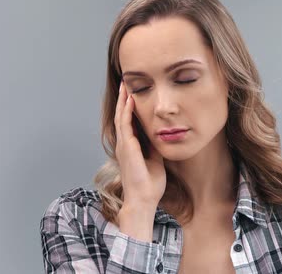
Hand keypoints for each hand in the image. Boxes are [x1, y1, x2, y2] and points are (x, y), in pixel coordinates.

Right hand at [114, 81, 165, 207]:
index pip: (129, 122)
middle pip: (121, 116)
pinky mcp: (127, 147)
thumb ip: (154, 147)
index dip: (130, 107)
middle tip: (126, 82)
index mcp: (131, 147)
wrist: (143, 200)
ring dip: (123, 100)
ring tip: (126, 85)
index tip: (134, 93)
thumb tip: (160, 135)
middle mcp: (124, 144)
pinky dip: (127, 111)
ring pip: (121, 117)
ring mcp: (124, 145)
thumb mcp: (155, 160)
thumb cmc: (149, 184)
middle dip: (124, 99)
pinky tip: (130, 100)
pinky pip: (125, 125)